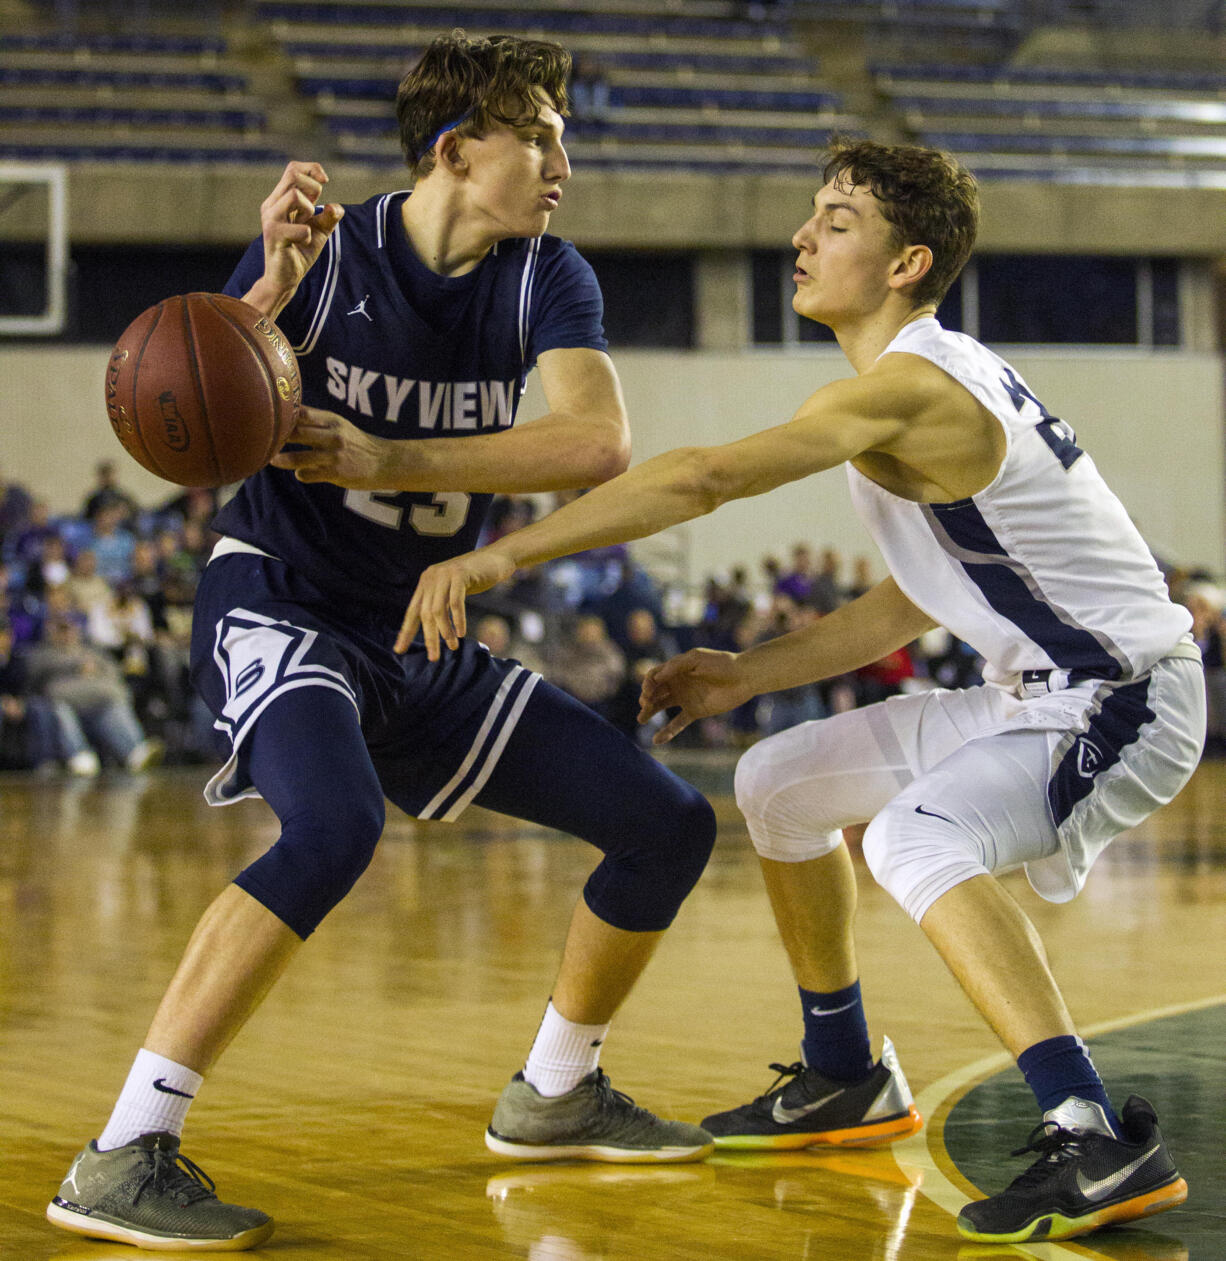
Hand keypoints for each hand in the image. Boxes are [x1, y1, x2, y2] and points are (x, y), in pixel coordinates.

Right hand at [246, 161, 343, 315]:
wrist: (285, 279)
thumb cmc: (300, 252)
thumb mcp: (319, 231)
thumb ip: (329, 217)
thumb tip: (336, 207)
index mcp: (280, 199)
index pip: (293, 169)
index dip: (312, 170)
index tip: (325, 182)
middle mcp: (272, 205)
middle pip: (293, 174)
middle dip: (313, 188)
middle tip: (314, 210)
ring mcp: (271, 219)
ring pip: (294, 196)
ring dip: (309, 209)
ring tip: (307, 226)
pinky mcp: (274, 236)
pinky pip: (299, 228)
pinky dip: (307, 234)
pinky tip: (303, 242)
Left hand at [270, 406, 390, 485]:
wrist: (383, 462)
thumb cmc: (356, 442)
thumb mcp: (339, 425)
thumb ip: (315, 420)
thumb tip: (288, 409)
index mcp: (331, 421)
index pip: (302, 413)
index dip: (284, 415)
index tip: (267, 417)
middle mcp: (332, 435)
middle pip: (297, 432)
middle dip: (278, 437)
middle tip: (263, 439)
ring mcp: (334, 455)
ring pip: (300, 457)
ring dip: (283, 459)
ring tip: (272, 460)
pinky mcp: (336, 473)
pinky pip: (310, 475)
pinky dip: (301, 474)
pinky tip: (301, 474)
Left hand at [396, 548, 516, 657]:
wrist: (496, 558)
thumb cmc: (475, 578)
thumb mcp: (452, 589)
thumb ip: (440, 602)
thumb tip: (430, 629)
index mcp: (426, 583)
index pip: (412, 611)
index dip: (406, 632)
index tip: (399, 650)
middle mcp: (431, 578)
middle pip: (424, 614)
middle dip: (429, 637)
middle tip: (433, 657)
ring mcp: (445, 575)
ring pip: (438, 610)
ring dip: (445, 631)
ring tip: (452, 647)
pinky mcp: (460, 575)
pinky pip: (455, 603)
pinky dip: (458, 620)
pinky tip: (461, 633)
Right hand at [638, 648, 753, 743]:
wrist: (743, 677)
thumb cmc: (721, 663)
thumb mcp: (697, 658)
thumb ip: (676, 665)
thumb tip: (657, 676)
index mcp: (676, 669)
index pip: (654, 676)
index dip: (647, 683)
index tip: (648, 692)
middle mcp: (677, 684)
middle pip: (654, 691)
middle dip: (646, 698)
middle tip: (645, 704)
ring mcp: (685, 698)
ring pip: (661, 706)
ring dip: (649, 712)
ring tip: (641, 719)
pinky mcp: (694, 712)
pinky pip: (677, 724)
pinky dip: (667, 732)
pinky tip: (656, 740)